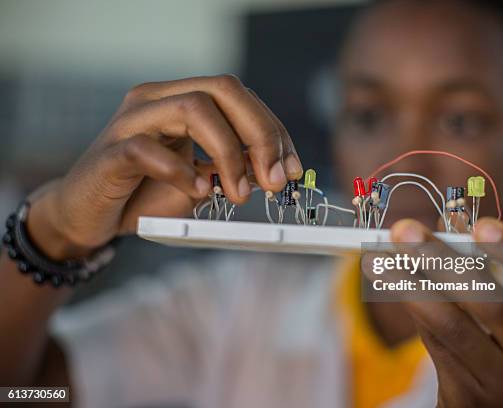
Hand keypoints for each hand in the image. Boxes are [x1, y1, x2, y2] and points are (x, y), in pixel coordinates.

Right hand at [27, 75, 302, 258]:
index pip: (240, 98)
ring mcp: (131, 121)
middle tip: (276, 181)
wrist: (88, 217)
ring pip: (193, 109)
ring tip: (239, 194)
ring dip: (229, 153)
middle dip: (261, 134)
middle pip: (223, 90)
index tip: (293, 170)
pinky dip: (181, 172)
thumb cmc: (145, 195)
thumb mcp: (201, 181)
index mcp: (183, 101)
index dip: (273, 132)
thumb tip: (276, 172)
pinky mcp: (109, 152)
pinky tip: (197, 192)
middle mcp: (158, 100)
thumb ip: (233, 170)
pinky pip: (148, 149)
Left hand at [389, 218, 502, 407]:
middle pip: (495, 308)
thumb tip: (451, 220)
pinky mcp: (462, 393)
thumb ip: (488, 269)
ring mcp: (499, 382)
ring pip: (450, 327)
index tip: (481, 225)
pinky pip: (430, 339)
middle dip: (445, 262)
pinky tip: (383, 277)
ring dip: (408, 284)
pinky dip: (406, 302)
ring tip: (378, 256)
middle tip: (406, 230)